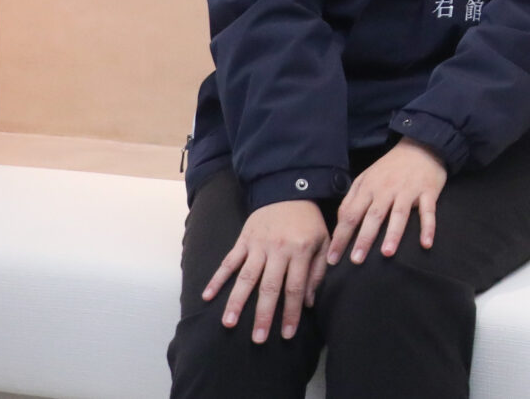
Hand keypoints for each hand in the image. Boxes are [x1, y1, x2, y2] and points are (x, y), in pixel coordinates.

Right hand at [201, 198, 327, 342]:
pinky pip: (228, 261)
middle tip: (258, 339)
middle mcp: (278, 249)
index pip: (294, 287)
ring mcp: (258, 245)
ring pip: (246, 277)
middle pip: (269, 287)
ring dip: (236, 301)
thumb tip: (307, 302)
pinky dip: (217, 278)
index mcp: (300, 250)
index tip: (286, 334)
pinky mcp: (243, 240)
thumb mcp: (322, 241)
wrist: (289, 190)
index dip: (290, 312)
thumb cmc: (308, 221)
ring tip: (228, 324)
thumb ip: (317, 271)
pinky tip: (207, 296)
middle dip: (263, 315)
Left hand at [325, 138, 446, 268]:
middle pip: (373, 216)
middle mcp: (387, 189)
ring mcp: (408, 190)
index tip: (333, 259)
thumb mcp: (366, 177)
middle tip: (356, 261)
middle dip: (364, 239)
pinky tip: (426, 244)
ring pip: (399, 214)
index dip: (341, 237)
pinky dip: (428, 227)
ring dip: (393, 233)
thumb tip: (340, 223)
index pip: (350, 215)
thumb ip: (352, 198)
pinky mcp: (428, 191)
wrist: (422, 145)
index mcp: (368, 187)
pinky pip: (428, 212)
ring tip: (386, 253)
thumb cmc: (390, 167)